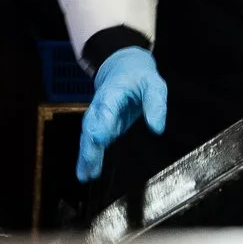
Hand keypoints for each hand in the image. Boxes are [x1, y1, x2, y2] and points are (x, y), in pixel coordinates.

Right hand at [75, 47, 167, 183]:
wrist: (123, 68)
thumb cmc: (139, 77)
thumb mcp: (154, 84)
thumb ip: (156, 104)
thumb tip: (157, 128)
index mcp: (113, 92)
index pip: (106, 109)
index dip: (102, 125)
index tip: (100, 139)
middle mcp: (100, 105)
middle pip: (91, 126)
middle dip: (90, 146)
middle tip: (90, 164)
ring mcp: (98, 116)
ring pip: (87, 136)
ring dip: (86, 155)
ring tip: (85, 175)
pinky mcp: (100, 126)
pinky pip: (91, 141)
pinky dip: (87, 156)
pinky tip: (85, 172)